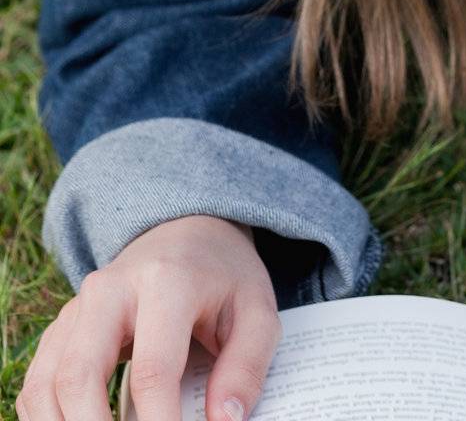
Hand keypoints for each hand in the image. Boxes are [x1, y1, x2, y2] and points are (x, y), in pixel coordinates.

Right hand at [15, 213, 282, 420]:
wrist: (186, 232)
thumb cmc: (223, 279)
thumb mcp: (257, 310)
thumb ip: (246, 366)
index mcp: (166, 282)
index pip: (153, 368)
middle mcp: (110, 290)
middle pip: (81, 376)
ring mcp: (78, 309)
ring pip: (47, 383)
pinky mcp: (61, 328)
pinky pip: (37, 383)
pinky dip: (47, 420)